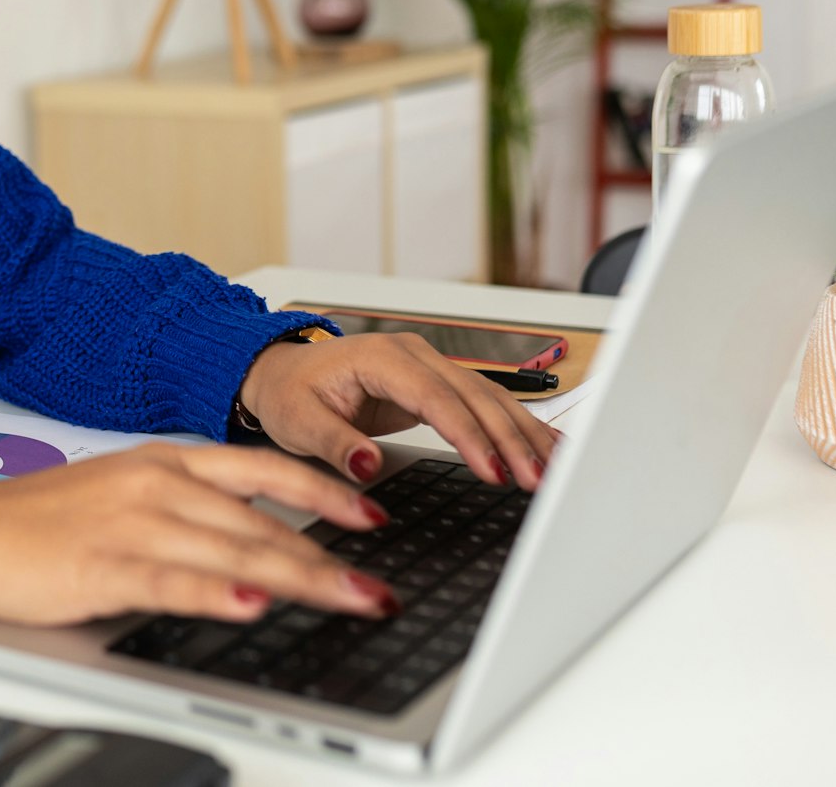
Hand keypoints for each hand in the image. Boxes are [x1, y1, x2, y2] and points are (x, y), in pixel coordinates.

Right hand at [0, 441, 400, 627]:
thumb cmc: (40, 521)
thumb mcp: (124, 495)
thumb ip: (188, 512)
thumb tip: (254, 542)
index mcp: (165, 461)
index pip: (264, 469)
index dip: (325, 492)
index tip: (375, 517)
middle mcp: (157, 484)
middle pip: (262, 522)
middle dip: (330, 557)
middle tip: (380, 587)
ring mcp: (131, 524)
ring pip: (234, 550)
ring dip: (302, 579)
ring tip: (351, 600)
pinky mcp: (102, 566)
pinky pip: (174, 580)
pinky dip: (220, 594)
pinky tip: (254, 605)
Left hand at [237, 330, 559, 488]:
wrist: (281, 373)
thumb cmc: (288, 392)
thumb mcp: (298, 421)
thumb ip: (335, 443)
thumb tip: (367, 465)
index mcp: (381, 357)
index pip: (437, 398)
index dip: (469, 436)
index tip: (493, 471)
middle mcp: (413, 355)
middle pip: (474, 396)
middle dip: (510, 440)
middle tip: (536, 481)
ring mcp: (428, 366)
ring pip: (488, 397)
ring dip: (523, 433)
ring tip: (555, 468)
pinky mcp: (435, 384)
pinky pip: (482, 404)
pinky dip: (515, 426)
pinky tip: (543, 446)